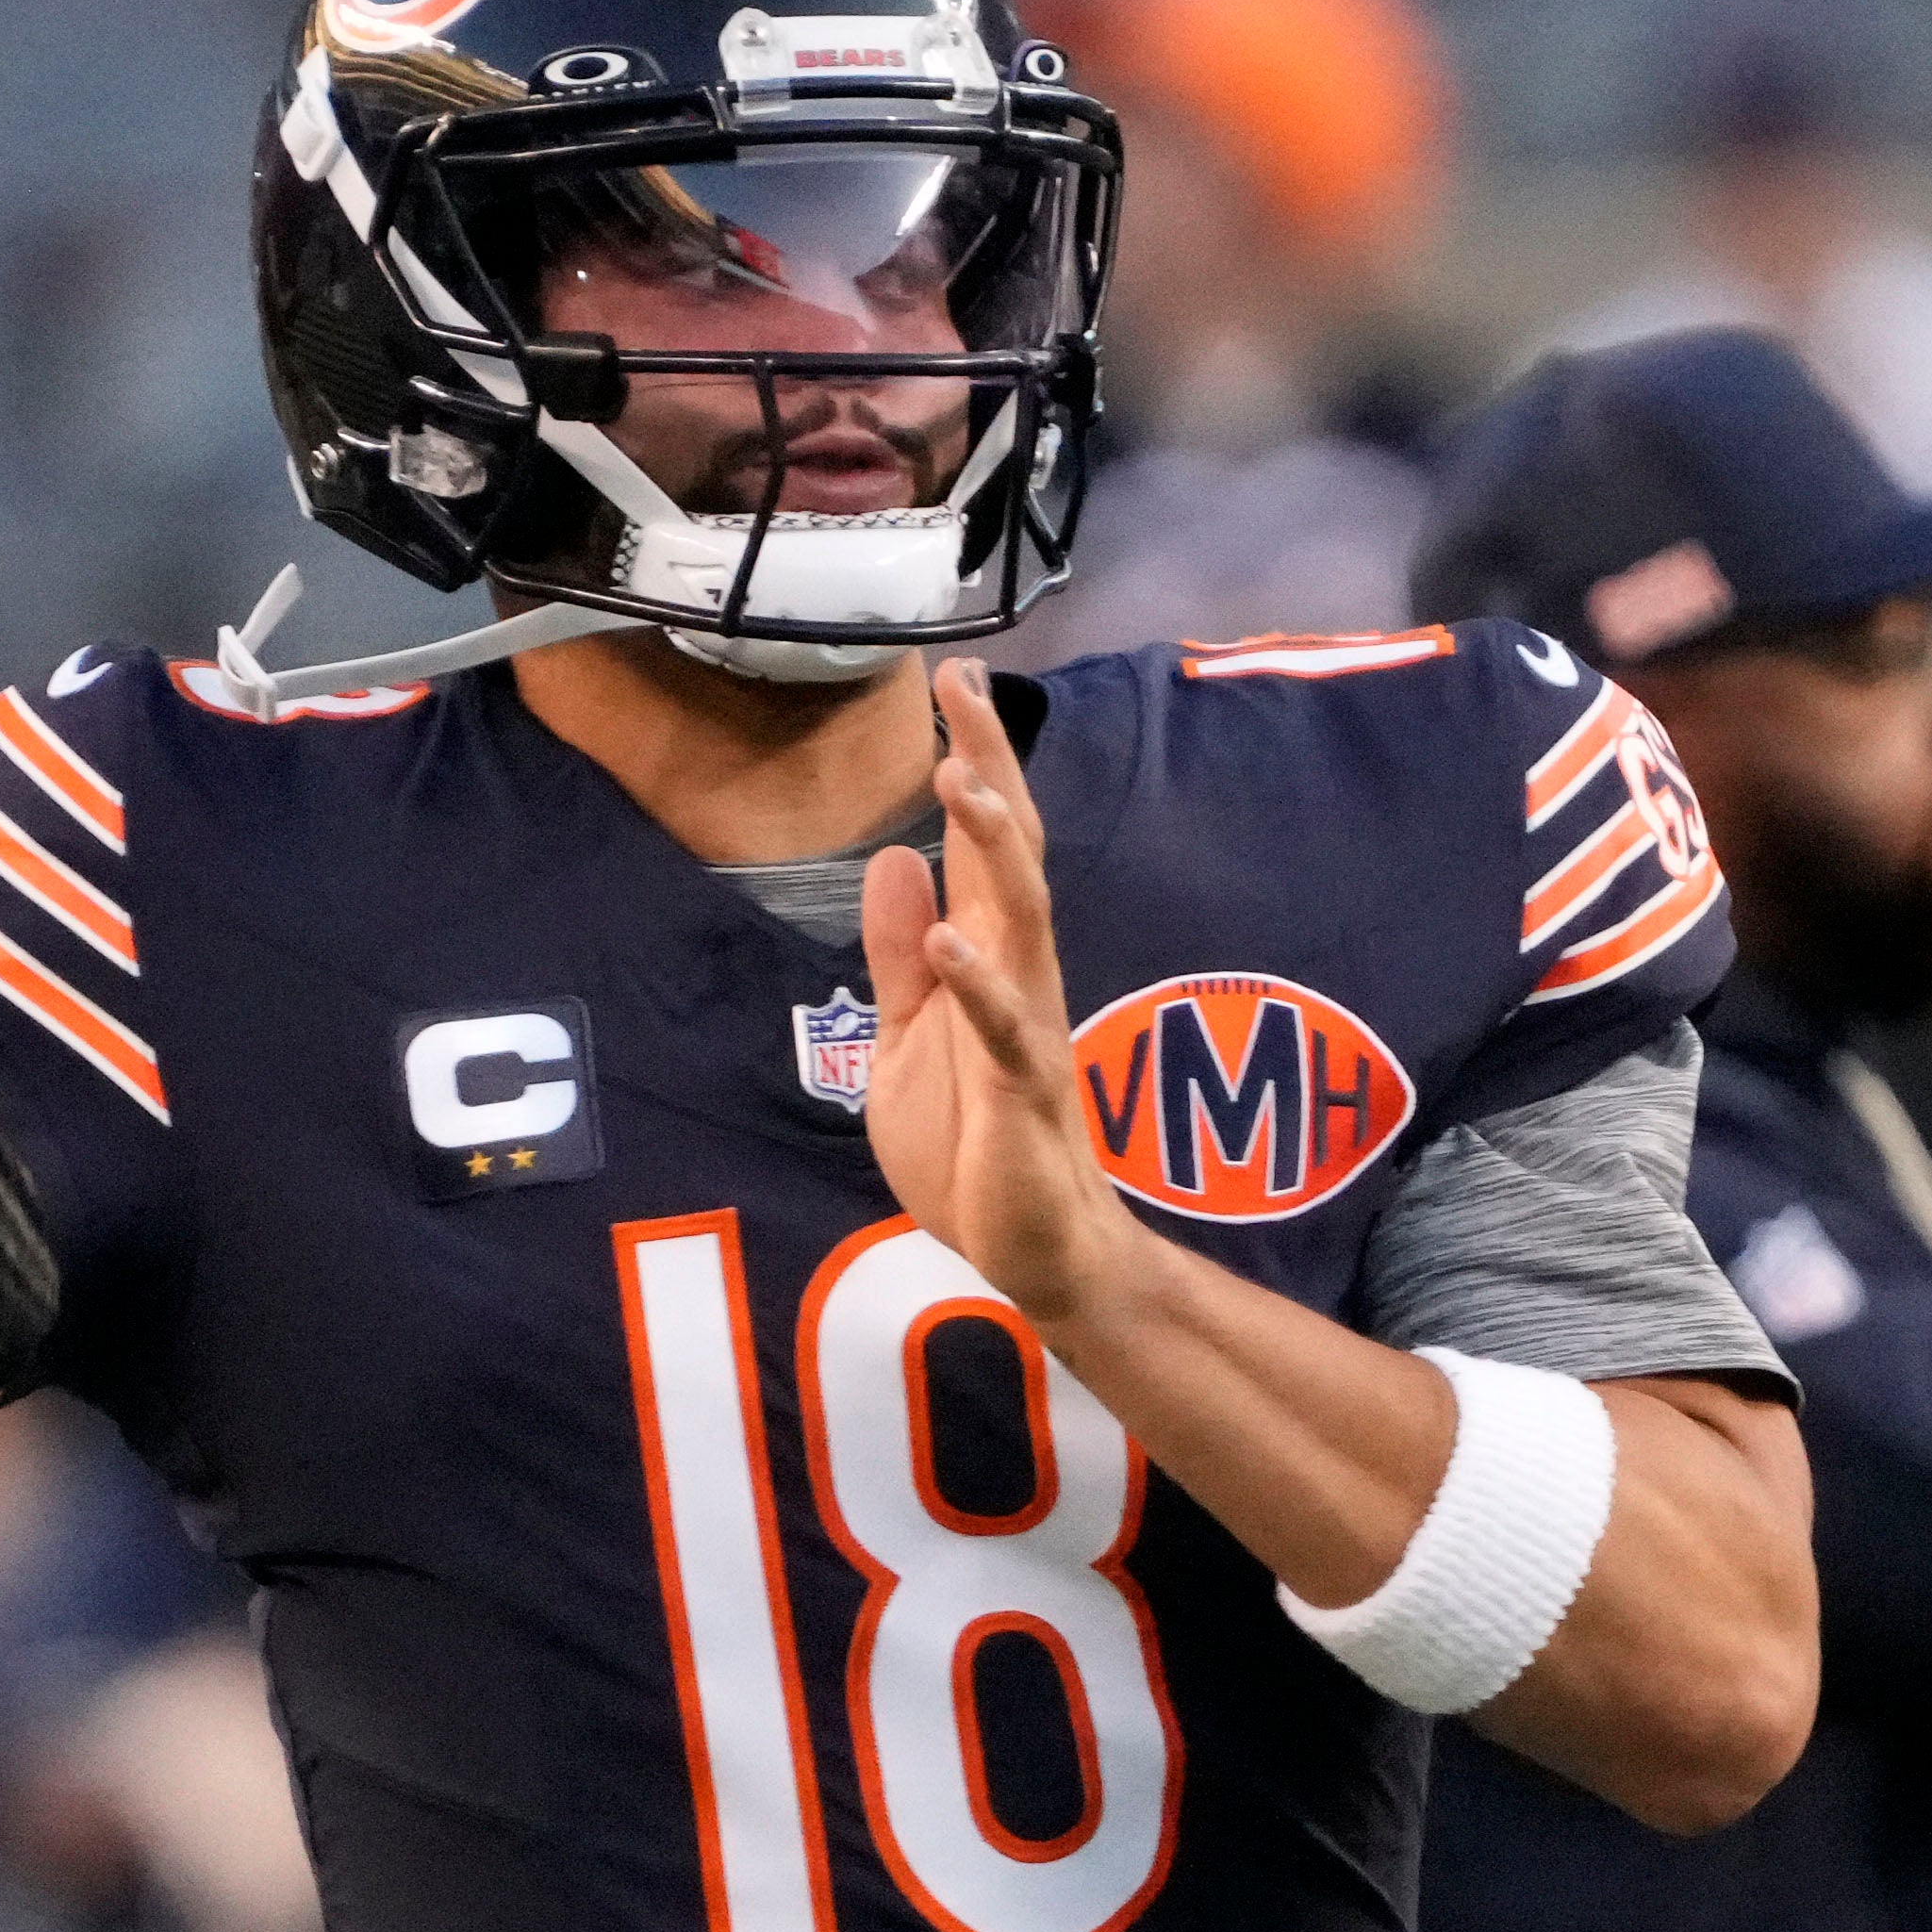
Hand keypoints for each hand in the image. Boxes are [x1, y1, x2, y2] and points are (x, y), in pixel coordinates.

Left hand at [859, 658, 1154, 1327]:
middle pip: (1012, 855)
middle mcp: (1020, 977)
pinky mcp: (1025, 1097)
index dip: (972, 760)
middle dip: (990, 768)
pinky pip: (1005, 1030)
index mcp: (990, 960)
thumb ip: (899, 955)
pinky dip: (977, 982)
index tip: (954, 679)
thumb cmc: (975, 1148)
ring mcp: (1029, 1032)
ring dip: (995, 850)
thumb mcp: (906, 1040)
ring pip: (1022, 922)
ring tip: (962, 782)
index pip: (982, 843)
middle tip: (966, 688)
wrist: (1035, 1252)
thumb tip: (896, 859)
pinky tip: (947, 938)